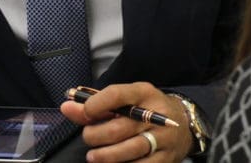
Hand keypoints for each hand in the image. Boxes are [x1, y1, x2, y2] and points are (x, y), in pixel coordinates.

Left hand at [59, 82, 192, 161]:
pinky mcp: (166, 158)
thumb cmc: (145, 109)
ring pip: (129, 150)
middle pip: (119, 128)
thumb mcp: (126, 100)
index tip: (84, 112)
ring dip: (105, 156)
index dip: (96, 104)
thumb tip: (66, 106)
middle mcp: (155, 114)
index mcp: (143, 93)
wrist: (183, 124)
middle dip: (96, 135)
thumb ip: (95, 104)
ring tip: (93, 157)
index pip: (117, 94)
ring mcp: (163, 138)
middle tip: (88, 138)